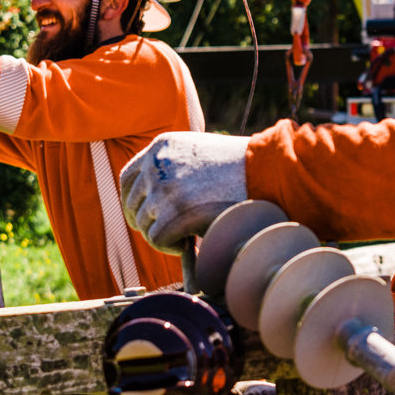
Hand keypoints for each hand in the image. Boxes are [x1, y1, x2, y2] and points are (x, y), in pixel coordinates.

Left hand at [120, 132, 249, 252]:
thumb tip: (150, 200)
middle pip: (132, 205)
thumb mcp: (198, 153)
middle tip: (172, 231)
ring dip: (163, 235)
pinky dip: (171, 247)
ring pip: (145, 225)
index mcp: (160, 146)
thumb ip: (172, 168)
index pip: (128, 178)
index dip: (133, 201)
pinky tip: (191, 242)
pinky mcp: (174, 212)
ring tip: (189, 234)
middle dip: (149, 223)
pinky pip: (157, 240)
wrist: (266, 174)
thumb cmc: (239, 169)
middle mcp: (156, 164)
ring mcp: (163, 188)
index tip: (145, 216)